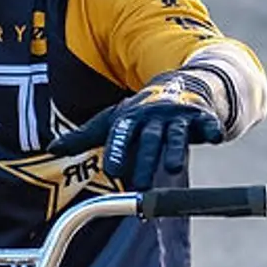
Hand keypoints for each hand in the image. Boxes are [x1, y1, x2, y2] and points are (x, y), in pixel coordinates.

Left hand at [58, 79, 223, 191]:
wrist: (180, 84)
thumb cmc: (141, 113)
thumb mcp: (112, 120)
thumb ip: (84, 136)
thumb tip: (51, 148)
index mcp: (130, 118)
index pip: (121, 135)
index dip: (117, 150)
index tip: (112, 169)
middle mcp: (153, 116)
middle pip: (149, 139)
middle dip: (145, 159)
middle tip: (140, 183)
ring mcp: (178, 116)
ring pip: (176, 135)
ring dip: (174, 150)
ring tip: (172, 167)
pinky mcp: (201, 117)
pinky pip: (206, 124)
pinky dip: (210, 129)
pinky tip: (214, 137)